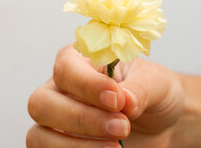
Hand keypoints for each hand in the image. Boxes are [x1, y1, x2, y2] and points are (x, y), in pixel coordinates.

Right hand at [26, 45, 183, 147]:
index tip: (118, 100)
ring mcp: (57, 120)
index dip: (87, 86)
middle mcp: (61, 89)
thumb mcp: (155, 81)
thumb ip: (139, 87)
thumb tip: (125, 102)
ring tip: (116, 147)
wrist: (162, 120)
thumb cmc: (153, 91)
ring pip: (38, 135)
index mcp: (79, 61)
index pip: (65, 69)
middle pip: (41, 103)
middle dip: (81, 118)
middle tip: (122, 127)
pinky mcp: (62, 145)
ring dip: (76, 145)